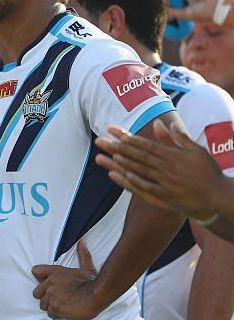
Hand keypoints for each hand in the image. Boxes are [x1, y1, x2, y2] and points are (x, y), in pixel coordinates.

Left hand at [32, 240, 102, 319]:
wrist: (97, 295)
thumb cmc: (91, 283)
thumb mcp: (86, 268)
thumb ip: (82, 255)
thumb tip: (82, 242)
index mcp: (55, 272)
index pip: (35, 271)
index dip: (40, 279)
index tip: (48, 285)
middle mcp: (50, 283)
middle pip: (37, 293)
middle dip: (46, 297)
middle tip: (58, 298)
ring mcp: (51, 296)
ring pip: (44, 305)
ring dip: (52, 307)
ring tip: (64, 305)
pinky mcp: (55, 307)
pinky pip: (51, 314)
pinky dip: (58, 314)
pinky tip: (67, 311)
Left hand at [95, 121, 222, 219]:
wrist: (218, 196)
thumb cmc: (208, 172)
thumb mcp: (196, 151)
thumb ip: (177, 137)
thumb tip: (161, 123)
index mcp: (174, 156)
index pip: (146, 145)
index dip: (129, 138)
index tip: (114, 131)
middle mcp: (166, 168)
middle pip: (137, 156)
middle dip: (118, 148)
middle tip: (100, 141)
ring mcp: (164, 183)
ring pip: (138, 171)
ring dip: (120, 163)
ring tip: (104, 156)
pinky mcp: (164, 197)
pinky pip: (144, 188)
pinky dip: (131, 182)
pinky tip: (118, 176)